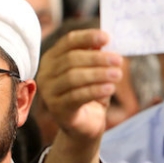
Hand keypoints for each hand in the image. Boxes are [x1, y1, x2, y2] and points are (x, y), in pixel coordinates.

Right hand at [36, 28, 122, 142]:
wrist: (84, 125)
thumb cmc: (89, 94)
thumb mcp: (93, 71)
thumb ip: (95, 55)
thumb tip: (103, 40)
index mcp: (52, 58)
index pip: (68, 41)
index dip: (87, 37)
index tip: (107, 38)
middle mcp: (46, 73)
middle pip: (71, 59)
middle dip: (97, 58)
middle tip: (118, 60)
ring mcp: (49, 92)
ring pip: (73, 77)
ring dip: (98, 74)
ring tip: (117, 75)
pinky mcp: (57, 109)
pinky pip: (76, 96)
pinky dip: (95, 90)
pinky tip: (110, 88)